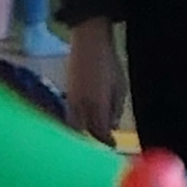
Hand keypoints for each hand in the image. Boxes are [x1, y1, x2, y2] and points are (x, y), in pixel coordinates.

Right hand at [65, 20, 122, 143]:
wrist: (89, 42)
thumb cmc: (109, 63)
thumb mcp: (119, 87)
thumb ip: (115, 109)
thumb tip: (111, 126)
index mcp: (97, 103)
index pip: (99, 131)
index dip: (106, 140)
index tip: (112, 144)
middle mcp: (81, 104)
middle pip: (85, 130)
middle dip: (94, 137)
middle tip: (103, 140)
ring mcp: (71, 97)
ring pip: (74, 123)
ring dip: (84, 129)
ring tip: (94, 130)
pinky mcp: (66, 92)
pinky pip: (70, 113)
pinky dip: (77, 119)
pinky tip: (85, 118)